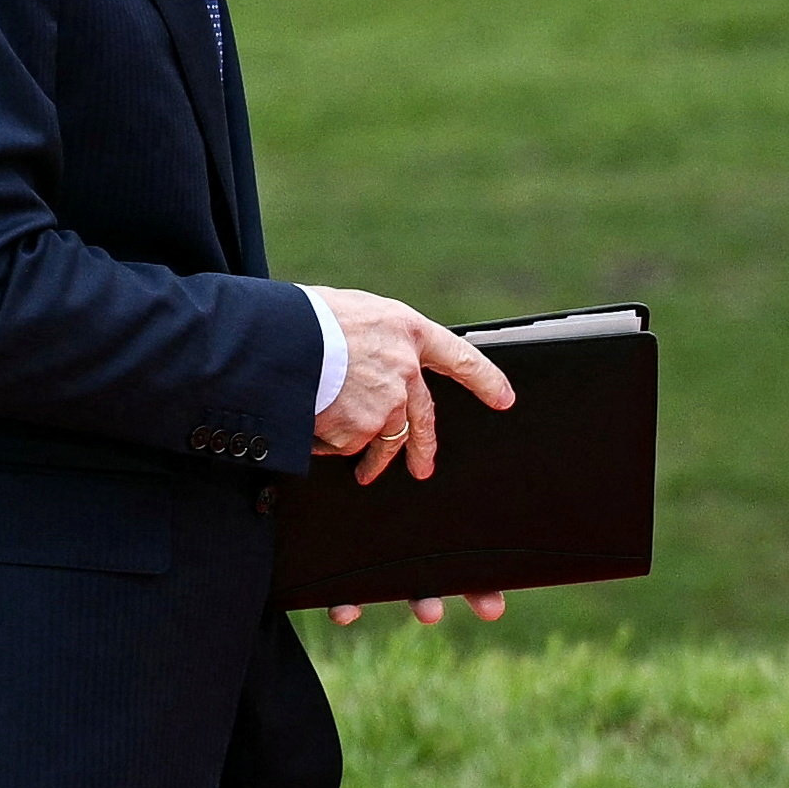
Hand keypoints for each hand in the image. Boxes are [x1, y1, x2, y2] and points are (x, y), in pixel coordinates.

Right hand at [310, 287, 515, 632]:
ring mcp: (386, 405)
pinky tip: (315, 431)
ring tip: (365, 475)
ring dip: (375, 461)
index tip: (503, 398)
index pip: (460, 357)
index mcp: (408, 332)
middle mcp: (405, 371)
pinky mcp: (360, 432)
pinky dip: (331, 445)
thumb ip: (374, 340)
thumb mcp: (352, 313)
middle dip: (426, 448)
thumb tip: (366, 362)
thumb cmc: (308, 318)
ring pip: (384, 440)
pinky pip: (345, 446)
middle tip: (424, 468)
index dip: (485, 378)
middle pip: (424, 418)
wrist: (284, 339)